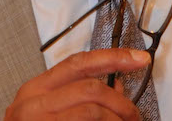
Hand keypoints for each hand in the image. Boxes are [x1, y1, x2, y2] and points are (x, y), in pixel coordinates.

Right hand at [4, 48, 149, 119]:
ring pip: (93, 110)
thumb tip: (117, 85)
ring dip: (116, 119)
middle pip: (91, 87)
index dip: (113, 57)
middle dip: (121, 101)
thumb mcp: (48, 111)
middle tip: (133, 115)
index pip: (78, 63)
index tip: (139, 59)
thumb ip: (78, 95)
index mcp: (35, 90)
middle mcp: (32, 104)